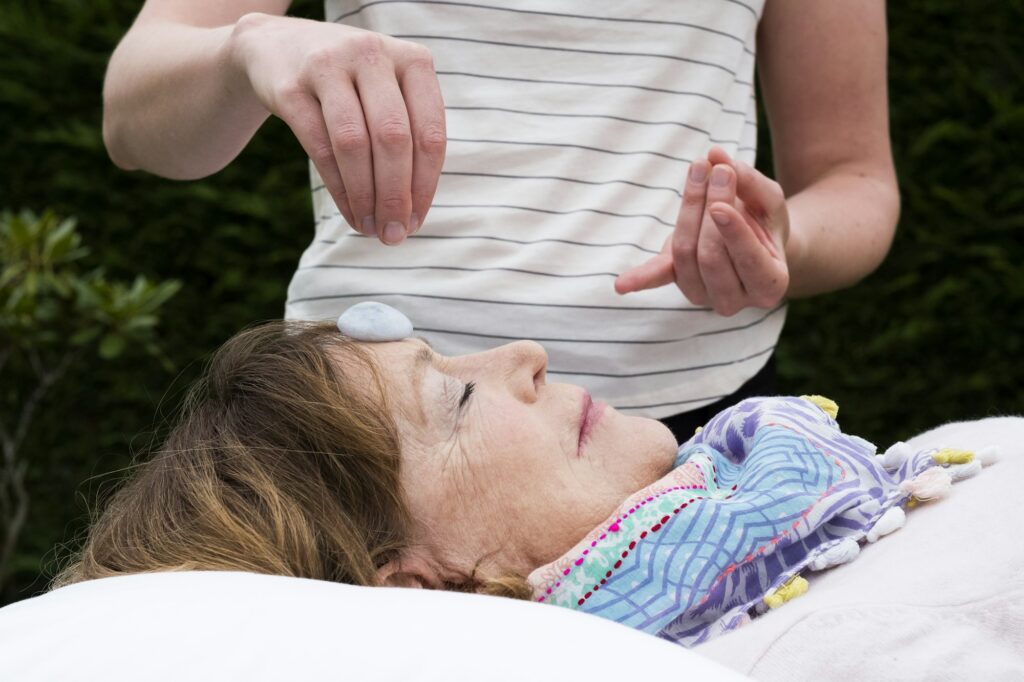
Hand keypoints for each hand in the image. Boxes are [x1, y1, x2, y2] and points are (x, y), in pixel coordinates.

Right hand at [228, 13, 446, 244]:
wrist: (278, 47)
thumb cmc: (351, 85)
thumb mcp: (388, 95)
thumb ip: (408, 140)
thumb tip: (413, 215)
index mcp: (412, 61)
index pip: (429, 133)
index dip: (426, 185)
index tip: (417, 221)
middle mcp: (372, 56)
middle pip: (393, 139)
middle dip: (396, 196)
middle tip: (393, 234)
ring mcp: (328, 66)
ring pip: (355, 144)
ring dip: (365, 197)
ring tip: (369, 229)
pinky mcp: (290, 87)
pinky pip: (319, 147)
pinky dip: (338, 189)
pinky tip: (349, 212)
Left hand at [615, 147, 789, 315]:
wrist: (752, 242)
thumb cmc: (764, 221)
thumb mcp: (768, 199)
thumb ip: (750, 180)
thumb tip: (716, 156)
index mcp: (769, 284)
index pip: (748, 261)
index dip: (732, 234)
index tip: (719, 206)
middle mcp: (734, 300)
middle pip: (710, 255)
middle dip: (708, 209)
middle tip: (715, 170)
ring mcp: (702, 295)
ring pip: (684, 254)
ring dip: (688, 208)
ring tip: (699, 170)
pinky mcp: (678, 279)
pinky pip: (658, 278)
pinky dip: (639, 279)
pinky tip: (621, 285)